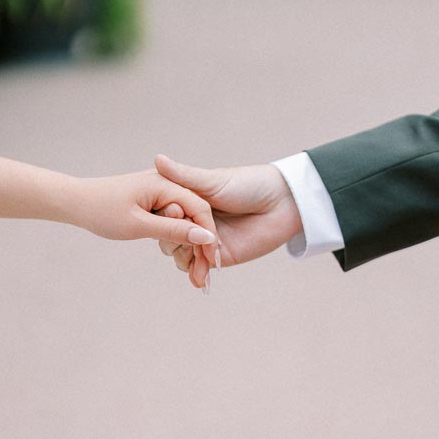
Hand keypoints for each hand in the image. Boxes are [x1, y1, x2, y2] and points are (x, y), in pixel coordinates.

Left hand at [71, 170, 218, 275]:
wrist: (76, 202)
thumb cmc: (102, 211)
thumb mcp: (139, 225)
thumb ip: (174, 230)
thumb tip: (205, 237)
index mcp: (165, 184)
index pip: (200, 209)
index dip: (208, 236)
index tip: (212, 261)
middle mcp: (167, 183)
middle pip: (196, 215)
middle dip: (201, 244)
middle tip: (204, 275)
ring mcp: (160, 191)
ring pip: (186, 219)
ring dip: (190, 243)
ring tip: (194, 271)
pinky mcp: (153, 200)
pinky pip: (174, 219)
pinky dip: (178, 236)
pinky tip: (181, 254)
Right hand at [153, 155, 302, 285]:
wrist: (281, 203)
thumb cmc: (248, 184)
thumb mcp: (212, 180)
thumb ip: (184, 176)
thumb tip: (157, 159)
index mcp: (187, 200)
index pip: (163, 212)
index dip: (165, 214)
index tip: (174, 210)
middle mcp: (192, 220)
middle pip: (167, 235)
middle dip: (173, 237)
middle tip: (186, 232)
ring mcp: (203, 240)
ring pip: (179, 254)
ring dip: (184, 255)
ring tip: (195, 251)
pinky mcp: (217, 257)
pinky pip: (198, 268)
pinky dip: (196, 274)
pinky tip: (199, 279)